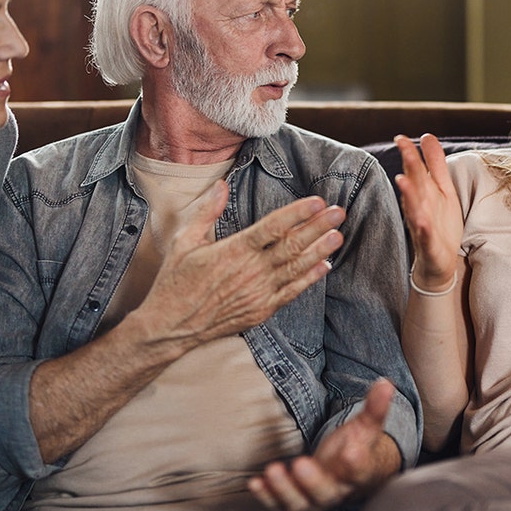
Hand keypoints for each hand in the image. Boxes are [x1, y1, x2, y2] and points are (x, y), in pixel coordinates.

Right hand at [131, 180, 345, 349]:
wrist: (171, 326)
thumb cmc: (175, 281)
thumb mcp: (185, 241)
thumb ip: (207, 211)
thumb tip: (221, 184)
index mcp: (234, 250)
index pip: (274, 226)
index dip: (298, 213)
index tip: (317, 201)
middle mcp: (251, 271)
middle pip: (293, 245)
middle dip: (319, 227)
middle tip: (339, 212)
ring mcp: (259, 293)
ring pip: (297, 268)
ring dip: (320, 250)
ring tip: (338, 235)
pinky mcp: (261, 310)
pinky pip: (292, 292)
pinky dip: (309, 278)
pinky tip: (323, 266)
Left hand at [247, 379, 401, 510]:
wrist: (347, 477)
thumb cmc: (356, 448)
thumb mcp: (367, 427)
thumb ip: (376, 407)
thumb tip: (386, 382)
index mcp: (358, 473)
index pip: (360, 470)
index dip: (356, 463)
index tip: (352, 452)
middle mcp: (336, 491)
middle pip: (326, 493)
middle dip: (312, 481)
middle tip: (301, 464)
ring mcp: (313, 500)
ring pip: (300, 504)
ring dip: (284, 490)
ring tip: (273, 470)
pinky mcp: (293, 502)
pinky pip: (279, 505)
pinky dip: (267, 496)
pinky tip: (255, 483)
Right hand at [393, 134, 462, 289]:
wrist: (438, 262)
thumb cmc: (438, 223)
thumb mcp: (442, 189)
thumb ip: (435, 163)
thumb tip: (427, 135)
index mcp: (423, 192)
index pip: (415, 169)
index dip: (409, 153)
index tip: (401, 137)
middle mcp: (419, 206)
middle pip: (414, 183)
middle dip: (409, 165)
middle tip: (402, 146)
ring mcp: (421, 226)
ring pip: (414, 208)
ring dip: (409, 195)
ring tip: (403, 180)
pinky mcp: (429, 244)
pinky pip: (425, 235)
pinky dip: (423, 228)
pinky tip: (422, 221)